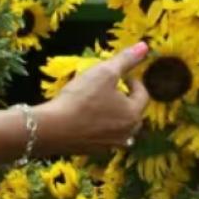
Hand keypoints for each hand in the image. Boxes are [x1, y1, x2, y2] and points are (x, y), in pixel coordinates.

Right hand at [34, 43, 150, 154]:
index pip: (143, 94)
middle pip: (133, 112)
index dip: (133, 81)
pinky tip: (85, 118)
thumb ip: (126, 60)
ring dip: (113, 114)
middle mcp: (127, 133)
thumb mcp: (104, 72)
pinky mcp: (94, 151)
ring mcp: (111, 146)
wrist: (53, 129)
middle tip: (110, 88)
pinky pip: (103, 136)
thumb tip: (144, 46)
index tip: (121, 74)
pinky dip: (99, 126)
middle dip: (125, 99)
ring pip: (119, 126)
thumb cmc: (82, 98)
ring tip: (98, 102)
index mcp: (133, 114)